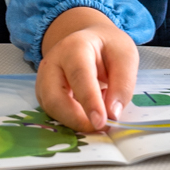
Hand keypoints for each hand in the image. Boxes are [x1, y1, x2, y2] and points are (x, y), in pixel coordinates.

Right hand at [38, 7, 137, 132]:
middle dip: (76, 119)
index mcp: (74, 47)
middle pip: (54, 98)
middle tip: (101, 128)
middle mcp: (52, 63)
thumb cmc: (108, 48)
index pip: (79, 76)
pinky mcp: (44, 94)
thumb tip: (112, 114)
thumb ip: (123, 84)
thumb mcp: (126, 57)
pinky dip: (71, 120)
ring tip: (98, 120)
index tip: (101, 123)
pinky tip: (87, 117)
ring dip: (74, 121)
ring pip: (51, 109)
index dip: (89, 101)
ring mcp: (44, 80)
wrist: (90, 41)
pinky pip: (54, 113)